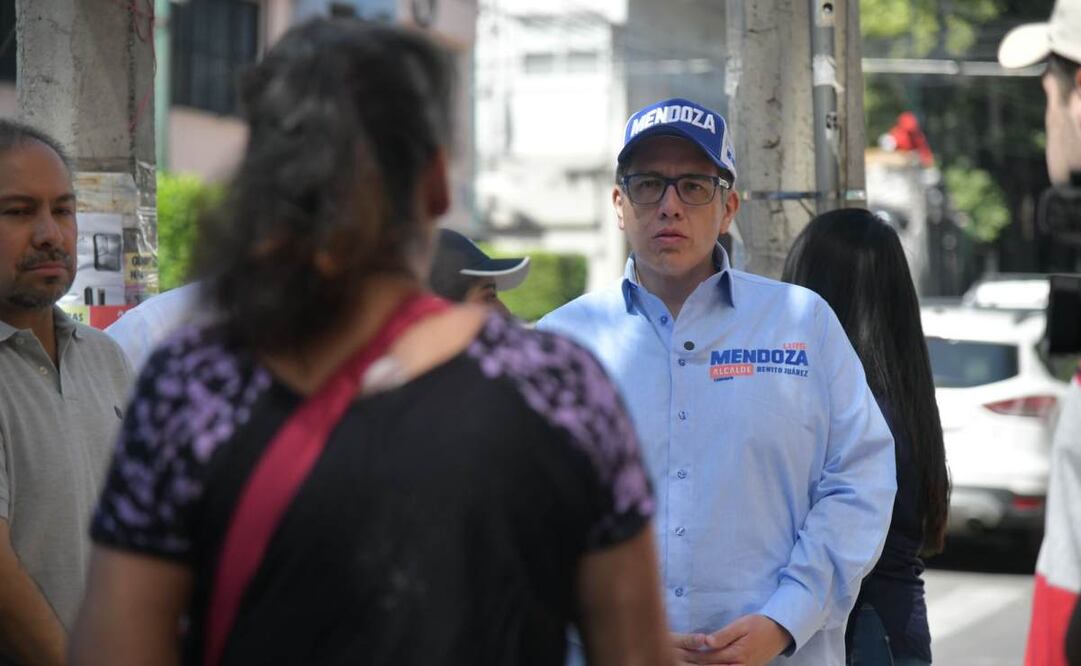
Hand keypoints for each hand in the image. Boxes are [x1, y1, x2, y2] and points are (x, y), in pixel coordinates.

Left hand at [670, 615, 791, 664]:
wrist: (781, 632)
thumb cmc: (760, 625)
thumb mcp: (742, 625)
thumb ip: (723, 635)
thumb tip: (706, 642)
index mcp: (737, 653)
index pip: (710, 658)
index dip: (694, 657)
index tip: (679, 654)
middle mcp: (740, 665)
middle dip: (697, 665)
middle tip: (679, 661)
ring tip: (687, 664)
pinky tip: (705, 665)